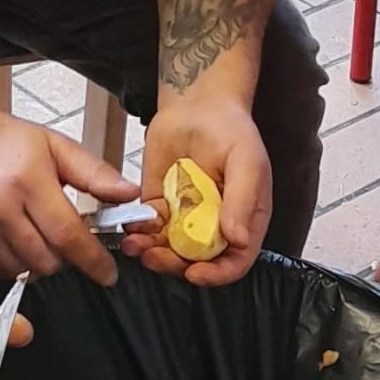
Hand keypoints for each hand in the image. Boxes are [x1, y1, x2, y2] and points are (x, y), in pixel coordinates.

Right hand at [0, 102, 137, 284]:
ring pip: (23, 271)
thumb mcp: (56, 146)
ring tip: (38, 234)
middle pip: (47, 259)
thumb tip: (129, 194)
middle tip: (66, 238)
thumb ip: (95, 173)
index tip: (108, 273)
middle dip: (66, 258)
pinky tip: (15, 239)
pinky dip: (14, 265)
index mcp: (27, 181)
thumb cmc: (4, 142)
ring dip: (40, 263)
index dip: (93, 259)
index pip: (67, 234)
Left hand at [136, 90, 270, 286]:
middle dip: (175, 265)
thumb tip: (238, 240)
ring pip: (168, 249)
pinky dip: (139, 232)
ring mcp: (185, 218)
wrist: (198, 104)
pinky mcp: (159, 205)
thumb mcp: (247, 163)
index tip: (195, 274)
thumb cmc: (232, 131)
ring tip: (137, 246)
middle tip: (157, 258)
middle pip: (196, 261)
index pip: (234, 262)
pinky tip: (132, 227)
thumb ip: (244, 202)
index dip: (217, 274)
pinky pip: (148, 228)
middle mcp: (213, 226)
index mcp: (243, 222)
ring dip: (152, 252)